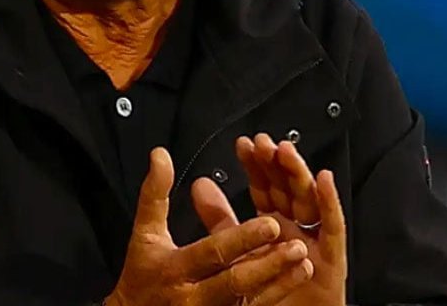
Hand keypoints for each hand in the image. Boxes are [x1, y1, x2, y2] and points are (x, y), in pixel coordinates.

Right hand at [106, 148, 314, 305]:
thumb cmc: (142, 275)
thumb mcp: (144, 234)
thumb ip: (155, 195)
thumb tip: (161, 156)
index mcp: (175, 268)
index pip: (212, 253)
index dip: (242, 239)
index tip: (271, 224)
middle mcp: (195, 296)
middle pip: (236, 281)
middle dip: (268, 264)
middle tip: (295, 245)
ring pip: (250, 300)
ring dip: (279, 282)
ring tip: (303, 263)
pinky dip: (275, 295)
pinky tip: (294, 280)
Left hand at [189, 134, 346, 305]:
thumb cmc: (267, 293)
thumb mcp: (236, 252)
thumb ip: (220, 218)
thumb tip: (199, 184)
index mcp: (274, 227)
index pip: (264, 189)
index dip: (256, 166)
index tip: (244, 145)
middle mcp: (295, 230)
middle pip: (287, 189)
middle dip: (276, 164)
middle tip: (264, 142)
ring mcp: (315, 243)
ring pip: (309, 202)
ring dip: (299, 174)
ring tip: (286, 151)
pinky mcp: (332, 261)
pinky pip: (333, 228)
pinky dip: (330, 202)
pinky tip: (324, 179)